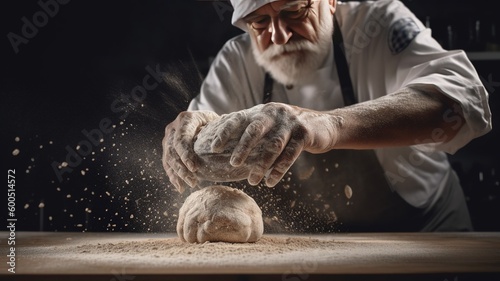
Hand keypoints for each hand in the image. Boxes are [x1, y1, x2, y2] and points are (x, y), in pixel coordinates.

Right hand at [162, 110, 218, 192]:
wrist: (203, 119)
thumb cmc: (214, 121)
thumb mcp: (217, 122)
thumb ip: (217, 132)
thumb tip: (220, 148)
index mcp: (185, 119)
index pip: (181, 138)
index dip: (185, 154)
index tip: (193, 168)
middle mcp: (173, 128)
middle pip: (172, 150)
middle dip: (182, 168)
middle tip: (193, 181)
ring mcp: (168, 138)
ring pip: (168, 158)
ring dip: (178, 174)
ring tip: (191, 184)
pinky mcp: (167, 148)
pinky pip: (167, 163)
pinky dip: (173, 176)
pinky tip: (181, 187)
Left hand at [210, 102, 342, 186]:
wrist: (323, 125)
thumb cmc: (288, 129)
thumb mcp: (269, 124)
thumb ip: (250, 129)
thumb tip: (219, 141)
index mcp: (261, 111)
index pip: (239, 119)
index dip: (225, 132)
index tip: (213, 147)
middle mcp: (274, 113)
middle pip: (254, 129)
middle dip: (242, 148)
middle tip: (233, 164)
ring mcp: (290, 123)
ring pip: (273, 145)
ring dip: (261, 164)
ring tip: (252, 181)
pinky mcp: (304, 134)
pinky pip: (290, 154)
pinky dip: (279, 170)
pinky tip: (270, 182)